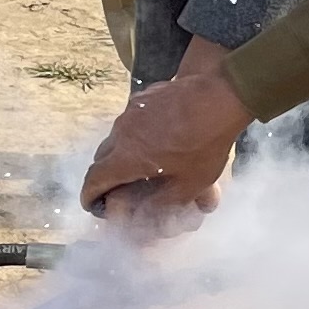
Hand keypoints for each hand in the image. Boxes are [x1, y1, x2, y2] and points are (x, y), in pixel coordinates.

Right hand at [78, 44, 253, 223]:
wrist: (218, 94)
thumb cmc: (205, 143)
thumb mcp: (189, 184)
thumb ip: (162, 203)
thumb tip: (145, 214)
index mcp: (126, 157)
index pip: (94, 180)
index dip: (90, 195)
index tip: (92, 204)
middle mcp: (121, 133)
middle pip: (100, 159)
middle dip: (104, 177)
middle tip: (117, 188)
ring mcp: (130, 111)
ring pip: (114, 138)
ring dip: (119, 154)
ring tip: (139, 164)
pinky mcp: (142, 97)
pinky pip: (129, 121)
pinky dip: (134, 135)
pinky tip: (157, 139)